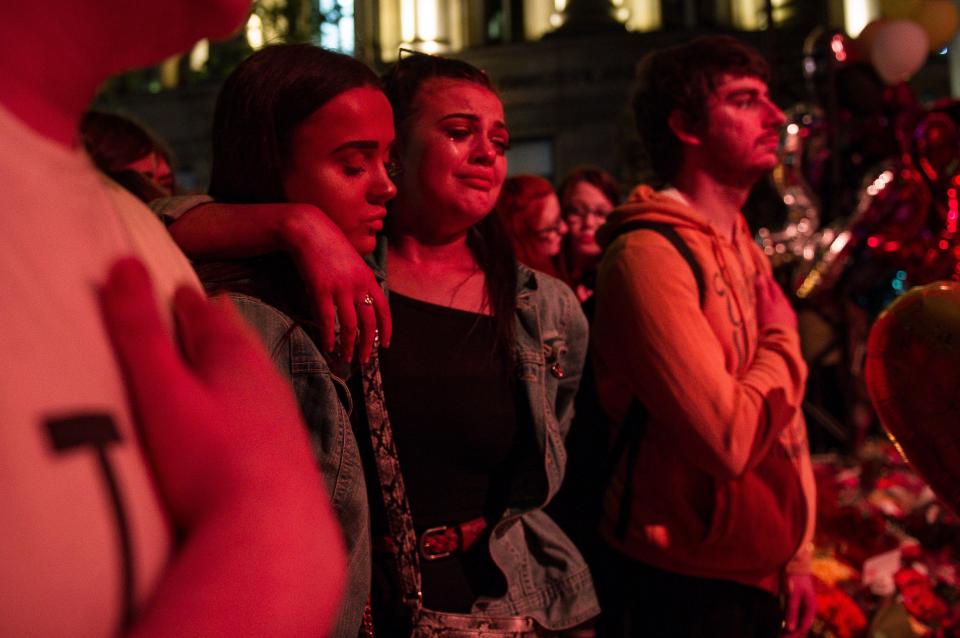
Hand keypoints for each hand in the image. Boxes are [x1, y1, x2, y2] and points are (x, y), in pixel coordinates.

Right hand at [98, 256, 320, 524]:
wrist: (271, 534)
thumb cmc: (208, 462)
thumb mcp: (160, 390)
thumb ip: (140, 331)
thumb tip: (125, 264)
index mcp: (234, 360)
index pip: (208, 317)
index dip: (187, 302)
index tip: (179, 289)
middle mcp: (266, 383)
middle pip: (240, 343)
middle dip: (219, 326)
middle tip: (211, 309)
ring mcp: (282, 421)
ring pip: (259, 377)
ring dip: (240, 364)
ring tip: (230, 357)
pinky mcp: (287, 457)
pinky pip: (268, 415)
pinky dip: (253, 404)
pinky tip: (250, 422)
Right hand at [279, 207, 390, 363]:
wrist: (309, 230)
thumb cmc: (330, 246)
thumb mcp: (352, 264)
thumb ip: (358, 285)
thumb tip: (357, 309)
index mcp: (369, 278)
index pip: (384, 310)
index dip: (386, 330)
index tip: (385, 345)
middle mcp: (358, 285)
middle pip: (368, 323)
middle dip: (368, 345)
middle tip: (364, 360)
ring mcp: (340, 288)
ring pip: (350, 325)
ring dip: (349, 346)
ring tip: (346, 358)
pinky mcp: (321, 290)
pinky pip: (328, 320)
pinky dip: (329, 336)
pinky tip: (328, 347)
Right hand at [756, 275, 796, 330]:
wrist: (779, 341)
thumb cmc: (769, 321)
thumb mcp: (763, 304)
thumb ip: (762, 290)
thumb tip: (761, 276)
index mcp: (780, 299)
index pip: (774, 287)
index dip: (768, 281)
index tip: (764, 275)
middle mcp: (788, 307)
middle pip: (780, 296)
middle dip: (774, 292)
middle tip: (768, 286)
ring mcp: (790, 317)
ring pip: (783, 307)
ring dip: (777, 303)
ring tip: (771, 303)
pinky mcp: (791, 327)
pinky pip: (785, 316)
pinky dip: (780, 314)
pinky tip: (777, 317)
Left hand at [782, 573, 815, 637]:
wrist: (796, 562)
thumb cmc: (796, 577)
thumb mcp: (793, 595)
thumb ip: (792, 611)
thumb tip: (791, 629)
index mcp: (811, 608)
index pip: (804, 627)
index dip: (795, 635)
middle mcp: (808, 609)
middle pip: (801, 626)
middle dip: (792, 634)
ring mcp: (802, 606)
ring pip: (797, 622)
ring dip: (789, 630)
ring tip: (780, 635)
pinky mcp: (795, 603)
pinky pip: (793, 616)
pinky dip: (788, 622)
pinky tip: (781, 627)